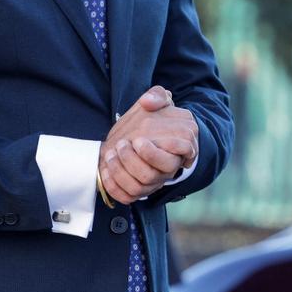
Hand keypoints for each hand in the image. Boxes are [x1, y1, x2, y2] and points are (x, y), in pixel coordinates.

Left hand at [98, 86, 198, 203]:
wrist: (129, 136)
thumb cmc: (148, 118)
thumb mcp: (155, 101)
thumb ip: (157, 95)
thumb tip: (148, 102)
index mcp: (181, 141)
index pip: (185, 148)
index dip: (162, 147)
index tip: (139, 139)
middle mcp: (171, 164)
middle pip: (163, 170)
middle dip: (140, 158)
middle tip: (124, 144)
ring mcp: (157, 179)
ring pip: (145, 183)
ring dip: (123, 169)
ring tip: (112, 152)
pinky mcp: (141, 191)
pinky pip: (129, 195)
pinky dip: (114, 184)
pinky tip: (106, 169)